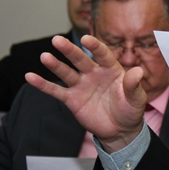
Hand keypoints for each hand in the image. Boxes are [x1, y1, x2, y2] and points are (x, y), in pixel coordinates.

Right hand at [25, 35, 145, 151]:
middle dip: (69, 50)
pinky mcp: (72, 99)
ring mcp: (81, 86)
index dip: (95, 46)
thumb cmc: (130, 110)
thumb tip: (138, 71)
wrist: (120, 130)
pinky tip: (31, 77)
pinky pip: (56, 91)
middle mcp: (94, 74)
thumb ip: (133, 85)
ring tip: (44, 56)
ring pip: (66, 72)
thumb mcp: (136, 98)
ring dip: (55, 65)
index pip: (102, 54)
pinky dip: (43, 85)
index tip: (86, 39)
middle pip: (80, 59)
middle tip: (57, 40)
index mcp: (111, 69)